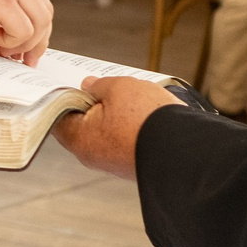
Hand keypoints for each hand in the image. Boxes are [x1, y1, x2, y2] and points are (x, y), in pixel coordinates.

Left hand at [52, 76, 185, 180]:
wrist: (187, 151)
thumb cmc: (146, 120)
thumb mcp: (119, 88)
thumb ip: (99, 86)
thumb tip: (89, 87)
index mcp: (80, 139)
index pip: (59, 115)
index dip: (64, 95)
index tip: (70, 82)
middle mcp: (94, 157)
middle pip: (84, 124)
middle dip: (92, 104)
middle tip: (102, 85)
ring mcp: (116, 163)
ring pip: (107, 133)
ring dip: (114, 115)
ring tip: (129, 96)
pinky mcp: (136, 164)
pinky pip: (126, 141)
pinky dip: (130, 126)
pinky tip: (143, 112)